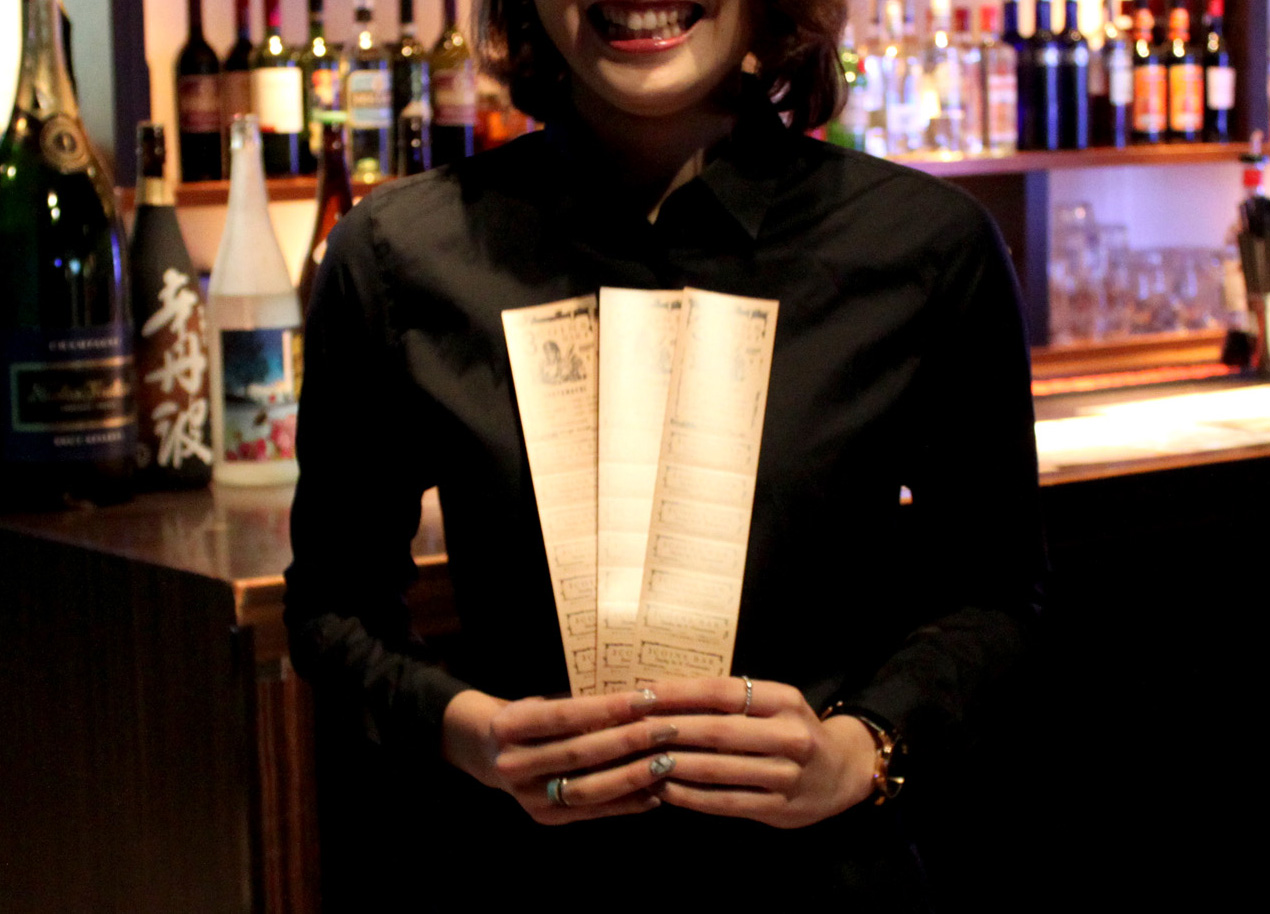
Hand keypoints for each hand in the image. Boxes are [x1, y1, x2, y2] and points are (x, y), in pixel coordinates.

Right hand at [441, 687, 681, 823]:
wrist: (489, 752)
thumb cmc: (532, 717)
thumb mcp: (543, 702)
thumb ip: (580, 705)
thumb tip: (641, 699)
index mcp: (509, 726)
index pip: (565, 716)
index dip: (607, 708)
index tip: (646, 698)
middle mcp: (512, 764)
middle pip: (579, 753)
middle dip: (628, 740)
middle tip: (667, 729)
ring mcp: (525, 796)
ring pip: (587, 788)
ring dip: (632, 776)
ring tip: (667, 761)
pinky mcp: (542, 818)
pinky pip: (591, 811)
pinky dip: (626, 803)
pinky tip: (655, 792)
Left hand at [644, 677, 877, 828]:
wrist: (842, 772)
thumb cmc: (791, 729)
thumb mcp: (773, 705)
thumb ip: (730, 700)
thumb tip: (663, 693)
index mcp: (784, 701)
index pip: (723, 692)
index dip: (680, 693)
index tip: (643, 694)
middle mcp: (789, 735)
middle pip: (718, 731)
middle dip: (670, 729)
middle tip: (633, 729)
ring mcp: (786, 775)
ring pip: (718, 770)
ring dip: (674, 765)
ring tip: (641, 760)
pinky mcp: (778, 809)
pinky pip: (724, 801)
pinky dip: (690, 796)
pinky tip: (664, 789)